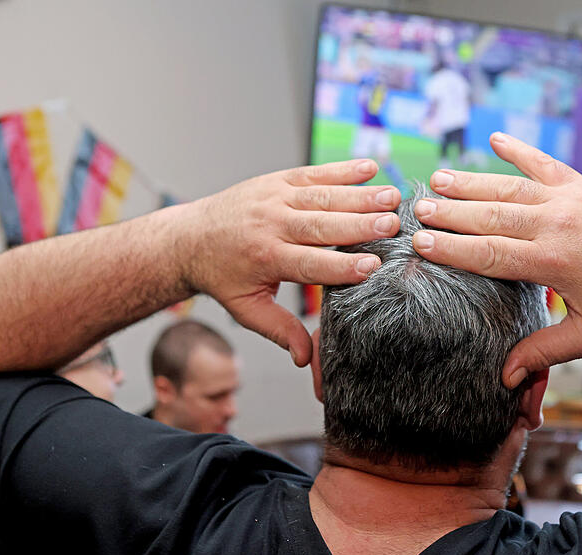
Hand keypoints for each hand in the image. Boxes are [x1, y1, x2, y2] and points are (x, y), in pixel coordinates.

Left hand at [182, 159, 400, 366]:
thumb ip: (278, 330)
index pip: (310, 264)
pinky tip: (370, 169)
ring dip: (359, 196)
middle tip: (393, 225)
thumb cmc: (222, 276)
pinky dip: (342, 169)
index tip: (373, 267)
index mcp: (265, 258)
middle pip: (322, 226)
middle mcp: (271, 224)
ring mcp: (274, 197)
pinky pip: (313, 173)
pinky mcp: (277, 180)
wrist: (189, 237)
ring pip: (322, 197)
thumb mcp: (246, 308)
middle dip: (359, 225)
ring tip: (393, 197)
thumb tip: (306, 358)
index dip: (342, 267)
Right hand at [411, 133, 581, 386]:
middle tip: (417, 209)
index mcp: (552, 263)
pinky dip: (519, 150)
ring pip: (509, 188)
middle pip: (490, 217)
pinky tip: (494, 139)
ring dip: (471, 182)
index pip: (488, 254)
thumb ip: (544, 350)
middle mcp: (557, 225)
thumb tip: (505, 376)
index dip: (452, 249)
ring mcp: (570, 200)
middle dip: (450, 213)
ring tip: (438, 179)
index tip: (421, 243)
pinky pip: (544, 164)